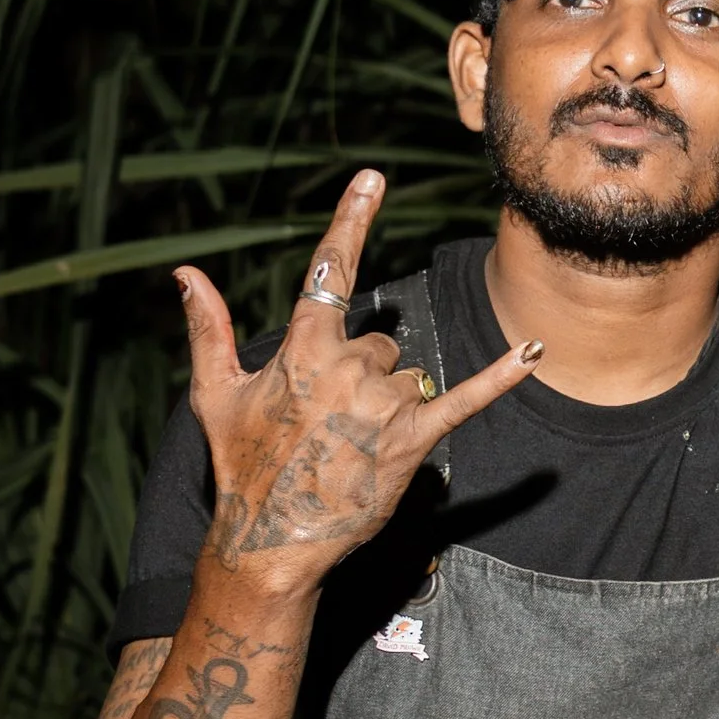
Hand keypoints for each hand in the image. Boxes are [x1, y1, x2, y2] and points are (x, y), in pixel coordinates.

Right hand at [179, 173, 540, 596]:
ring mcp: (383, 403)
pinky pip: (465, 398)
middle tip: (328, 422)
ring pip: (406, 375)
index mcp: (301, 349)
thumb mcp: (214, 394)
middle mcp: (346, 368)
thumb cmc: (241, 465)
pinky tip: (531, 353)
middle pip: (378, 342)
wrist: (271, 539)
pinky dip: (499, 377)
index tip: (373, 179)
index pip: (328, 272)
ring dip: (388, 402)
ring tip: (352, 445)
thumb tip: (186, 273)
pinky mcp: (414, 439)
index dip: (351, 221)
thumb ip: (209, 328)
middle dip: (360, 374)